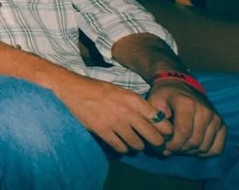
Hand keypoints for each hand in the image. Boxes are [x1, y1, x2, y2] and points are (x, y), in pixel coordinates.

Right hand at [57, 75, 171, 153]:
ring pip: (138, 145)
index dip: (166, 131)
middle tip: (153, 144)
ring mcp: (115, 122)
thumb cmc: (98, 90)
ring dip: (137, 146)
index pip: (161, 121)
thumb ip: (138, 105)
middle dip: (156, 143)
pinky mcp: (103, 131)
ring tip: (133, 142)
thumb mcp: (122, 92)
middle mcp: (128, 112)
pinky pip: (121, 148)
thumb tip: (155, 121)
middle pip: (154, 137)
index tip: (163, 134)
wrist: (72, 89)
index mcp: (134, 100)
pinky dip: (123, 149)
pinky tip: (120, 143)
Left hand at [148, 81, 225, 156]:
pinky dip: (203, 152)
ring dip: (190, 151)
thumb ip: (155, 120)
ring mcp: (216, 118)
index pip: (183, 133)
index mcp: (188, 103)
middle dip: (179, 149)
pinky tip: (192, 146)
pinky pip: (216, 148)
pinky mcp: (222, 126)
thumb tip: (162, 139)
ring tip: (178, 145)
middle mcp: (206, 110)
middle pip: (195, 142)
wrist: (179, 86)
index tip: (163, 147)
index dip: (172, 145)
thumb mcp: (153, 101)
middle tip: (169, 147)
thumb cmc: (164, 96)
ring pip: (205, 147)